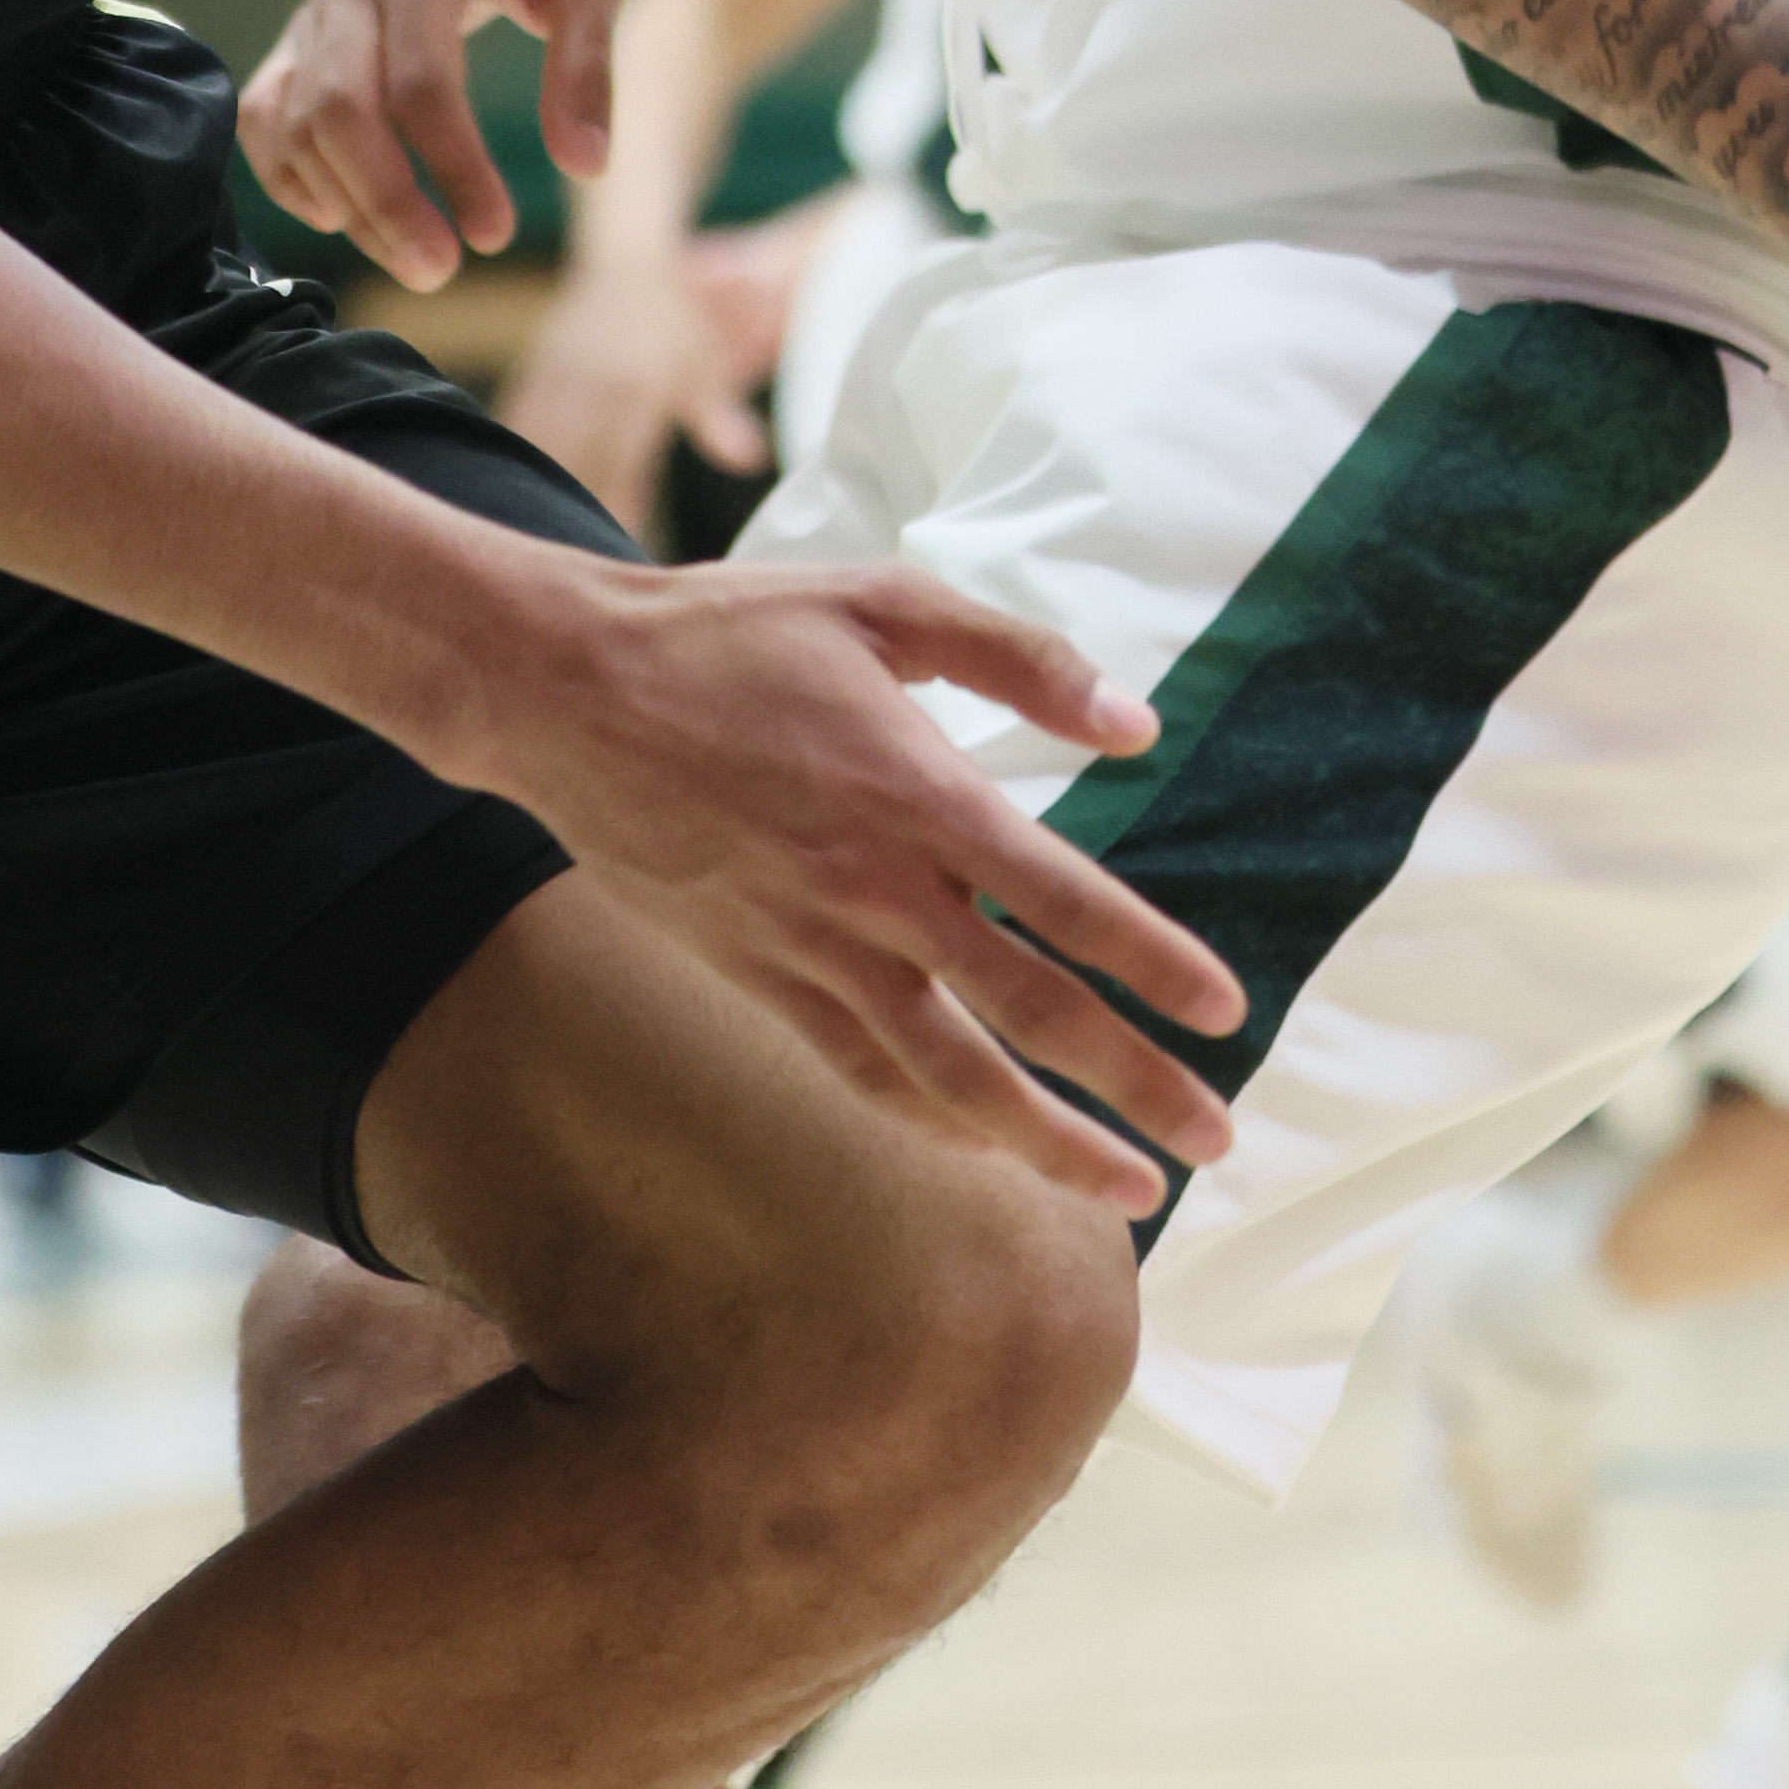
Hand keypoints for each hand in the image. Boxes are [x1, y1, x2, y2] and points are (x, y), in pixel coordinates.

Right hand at [242, 0, 628, 286]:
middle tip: (441, 271)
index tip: (497, 234)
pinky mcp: (309, 28)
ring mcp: (320, 5)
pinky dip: (285, 170)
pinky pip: (267, 108)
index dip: (452, 168)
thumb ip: (589, 66)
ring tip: (413, 256)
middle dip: (382, 203)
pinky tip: (338, 216)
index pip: (421, 86)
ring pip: (292, 119)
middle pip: (338, 111)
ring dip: (340, 200)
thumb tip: (585, 167)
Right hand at [491, 546, 1244, 1213]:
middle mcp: (871, 888)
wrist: (565, 693)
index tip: (1223, 1010)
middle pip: (1026, 1013)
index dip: (1149, 959)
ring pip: (947, 1074)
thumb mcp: (882, 598)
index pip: (1061, 898)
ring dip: (1044, 1141)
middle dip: (1130, 1085)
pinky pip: (861, 1072)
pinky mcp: (757, 978)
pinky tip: (989, 1149)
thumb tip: (1134, 726)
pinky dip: (934, 1120)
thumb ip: (1015, 656)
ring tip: (1128, 1191)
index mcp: (915, 789)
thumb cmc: (733, 632)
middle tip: (1215, 1139)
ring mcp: (809, 947)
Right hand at [504, 223, 818, 519]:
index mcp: (637, 380)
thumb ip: (721, 419)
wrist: (631, 264)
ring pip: (539, 438)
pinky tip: (503, 491)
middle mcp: (594, 375)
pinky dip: (512, 454)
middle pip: (574, 453)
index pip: (622, 455)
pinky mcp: (535, 366)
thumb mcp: (705, 369)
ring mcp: (559, 369)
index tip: (616, 538)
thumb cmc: (676, 325)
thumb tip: (751, 458)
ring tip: (533, 534)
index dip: (615, 501)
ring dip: (535, 486)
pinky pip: (516, 415)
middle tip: (569, 553)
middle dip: (572, 504)